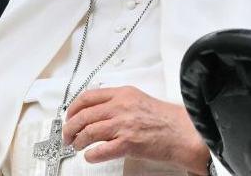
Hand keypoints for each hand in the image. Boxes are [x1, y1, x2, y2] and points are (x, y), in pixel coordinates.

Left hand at [62, 87, 209, 174]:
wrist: (183, 132)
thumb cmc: (165, 118)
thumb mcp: (138, 99)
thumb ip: (118, 101)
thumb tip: (97, 109)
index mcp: (122, 94)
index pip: (87, 97)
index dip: (73, 108)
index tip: (70, 116)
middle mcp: (120, 107)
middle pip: (83, 115)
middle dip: (70, 127)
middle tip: (67, 135)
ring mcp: (123, 125)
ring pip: (88, 132)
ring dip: (78, 141)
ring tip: (77, 146)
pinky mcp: (128, 143)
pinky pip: (100, 150)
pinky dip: (90, 155)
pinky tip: (90, 156)